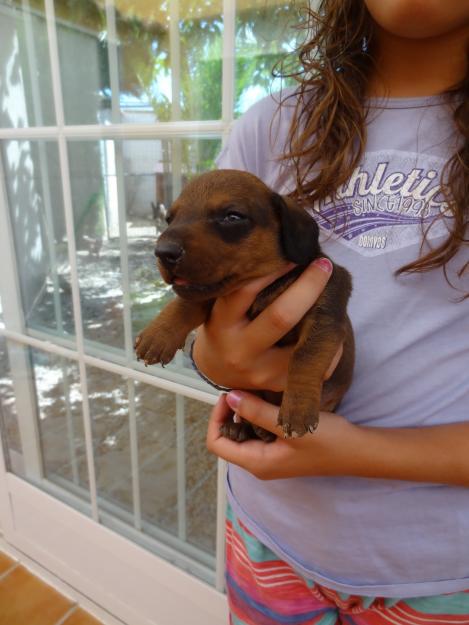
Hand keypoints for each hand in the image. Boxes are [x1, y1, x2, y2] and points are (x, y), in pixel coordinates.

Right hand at [192, 258, 333, 391]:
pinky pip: (311, 366)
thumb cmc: (224, 327)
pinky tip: (333, 328)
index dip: (272, 270)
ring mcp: (259, 371)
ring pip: (301, 345)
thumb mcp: (222, 307)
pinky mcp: (276, 385)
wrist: (216, 369)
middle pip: (281, 317)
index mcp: (221, 324)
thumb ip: (243, 288)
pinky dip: (329, 346)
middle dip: (308, 287)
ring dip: (324, 319)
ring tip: (333, 297)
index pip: (245, 291)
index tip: (293, 253)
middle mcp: (239, 350)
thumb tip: (284, 254)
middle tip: (325, 265)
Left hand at [206, 392, 355, 479]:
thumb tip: (229, 397)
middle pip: (227, 437)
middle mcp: (259, 463)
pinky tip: (269, 401)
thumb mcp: (290, 424)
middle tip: (242, 389)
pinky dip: (258, 416)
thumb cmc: (329, 441)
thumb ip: (257, 411)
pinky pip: (258, 432)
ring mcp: (270, 457)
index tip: (228, 395)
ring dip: (245, 413)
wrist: (359, 451)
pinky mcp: (280, 449)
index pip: (216, 443)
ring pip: (243, 433)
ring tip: (255, 392)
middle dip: (229, 413)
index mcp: (257, 463)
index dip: (216, 418)